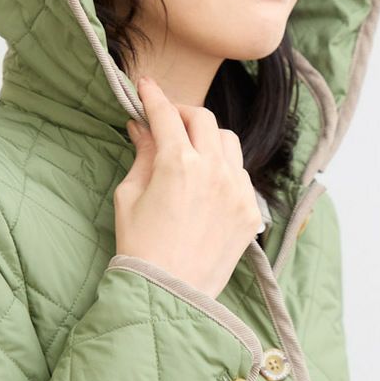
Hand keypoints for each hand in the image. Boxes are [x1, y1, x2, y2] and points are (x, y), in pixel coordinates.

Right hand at [113, 75, 262, 297]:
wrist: (170, 293)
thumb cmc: (141, 247)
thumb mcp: (130, 196)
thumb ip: (141, 155)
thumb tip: (141, 128)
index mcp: (178, 163)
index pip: (166, 115)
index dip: (153, 97)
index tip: (145, 87)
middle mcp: (214, 170)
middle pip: (203, 119)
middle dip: (183, 114)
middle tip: (167, 123)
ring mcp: (236, 190)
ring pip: (228, 142)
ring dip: (208, 138)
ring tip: (191, 152)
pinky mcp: (249, 210)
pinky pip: (240, 174)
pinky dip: (224, 169)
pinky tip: (207, 183)